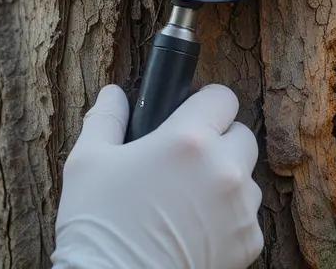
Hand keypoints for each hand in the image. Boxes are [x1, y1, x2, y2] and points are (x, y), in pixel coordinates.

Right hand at [51, 83, 263, 268]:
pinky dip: (228, 218)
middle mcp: (223, 170)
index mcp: (188, 140)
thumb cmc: (98, 227)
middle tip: (184, 161)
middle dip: (219, 141)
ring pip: (247, 177)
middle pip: (242, 135)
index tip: (191, 114)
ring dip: (226, 180)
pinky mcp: (248, 242)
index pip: (222, 98)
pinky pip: (247, 216)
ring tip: (187, 199)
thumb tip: (114, 94)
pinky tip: (195, 227)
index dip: (205, 103)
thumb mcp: (87, 163)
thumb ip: (106, 118)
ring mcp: (240, 209)